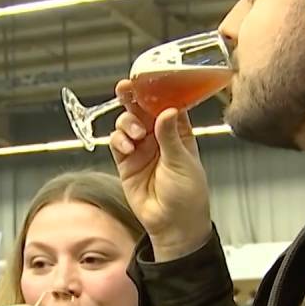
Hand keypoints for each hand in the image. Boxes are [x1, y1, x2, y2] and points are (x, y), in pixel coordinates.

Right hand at [109, 79, 212, 260]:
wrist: (173, 225)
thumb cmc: (188, 196)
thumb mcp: (183, 162)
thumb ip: (170, 136)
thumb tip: (167, 111)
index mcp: (179, 133)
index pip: (167, 104)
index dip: (157, 91)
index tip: (148, 80)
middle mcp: (159, 138)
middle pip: (142, 110)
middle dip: (133, 98)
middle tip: (125, 89)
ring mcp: (141, 149)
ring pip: (127, 124)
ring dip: (127, 123)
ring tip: (135, 135)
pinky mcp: (126, 163)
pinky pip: (116, 143)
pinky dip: (118, 140)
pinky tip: (127, 147)